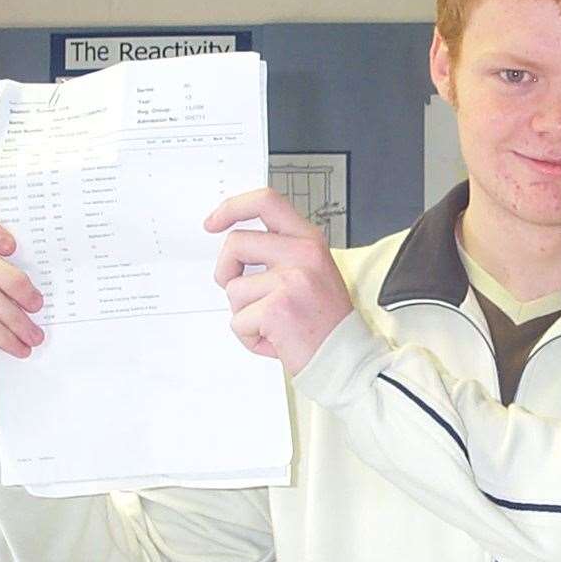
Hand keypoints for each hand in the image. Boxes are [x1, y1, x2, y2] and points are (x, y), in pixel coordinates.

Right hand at [0, 215, 45, 412]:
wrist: (18, 390)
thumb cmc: (26, 345)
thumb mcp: (34, 310)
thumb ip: (34, 284)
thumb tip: (64, 266)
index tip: (12, 243)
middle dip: (17, 282)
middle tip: (39, 305)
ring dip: (16, 317)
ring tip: (34, 336)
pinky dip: (6, 336)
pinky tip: (19, 349)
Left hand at [206, 188, 350, 374]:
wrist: (347, 359)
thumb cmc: (326, 322)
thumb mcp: (312, 272)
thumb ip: (281, 253)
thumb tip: (237, 248)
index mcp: (309, 241)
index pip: (266, 202)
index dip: (233, 208)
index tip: (213, 222)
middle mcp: (302, 254)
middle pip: (236, 243)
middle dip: (225, 270)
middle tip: (238, 291)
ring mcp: (290, 280)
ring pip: (233, 288)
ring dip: (244, 313)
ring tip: (272, 324)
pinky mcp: (277, 309)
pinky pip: (238, 321)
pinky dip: (250, 337)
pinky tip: (275, 340)